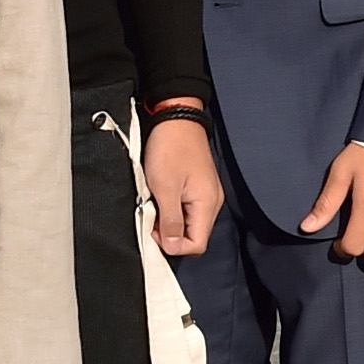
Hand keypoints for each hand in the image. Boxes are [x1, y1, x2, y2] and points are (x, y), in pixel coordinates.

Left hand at [142, 114, 222, 256]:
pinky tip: (161, 196)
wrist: (176, 117)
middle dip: (172, 234)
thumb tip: (172, 246)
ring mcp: (207, 193)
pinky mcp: (199, 186)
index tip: (155, 231)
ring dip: (171, 221)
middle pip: (195, 235)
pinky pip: (188, 209)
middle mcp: (212, 202)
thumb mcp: (165, 188)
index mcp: (207, 204)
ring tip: (155, 203)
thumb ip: (170, 221)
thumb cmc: (170, 148)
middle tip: (152, 217)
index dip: (175, 246)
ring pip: (190, 223)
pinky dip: (173, 209)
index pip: (197, 245)